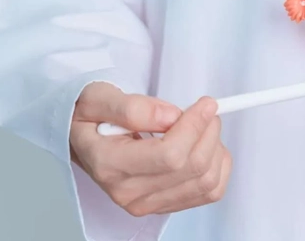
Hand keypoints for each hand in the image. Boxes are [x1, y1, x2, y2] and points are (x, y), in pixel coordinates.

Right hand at [69, 82, 231, 215]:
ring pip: (207, 182)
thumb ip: (132, 107)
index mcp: (109, 164)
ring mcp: (147, 203)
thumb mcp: (98, 98)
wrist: (85, 140)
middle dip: (209, 132)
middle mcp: (128, 192)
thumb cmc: (92, 118)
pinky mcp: (164, 206)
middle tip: (206, 110)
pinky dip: (218, 165)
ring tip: (202, 127)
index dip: (195, 126)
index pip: (169, 155)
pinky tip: (205, 146)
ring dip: (216, 148)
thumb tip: (170, 117)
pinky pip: (210, 192)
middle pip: (192, 168)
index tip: (206, 104)